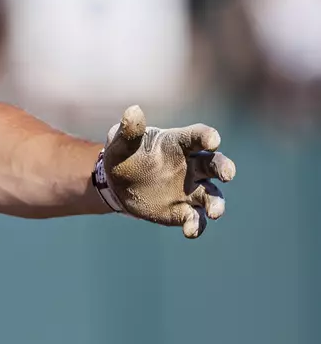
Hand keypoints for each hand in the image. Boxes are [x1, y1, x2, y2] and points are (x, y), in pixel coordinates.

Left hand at [99, 105, 235, 238]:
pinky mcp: (182, 210)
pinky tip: (190, 232)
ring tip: (215, 212)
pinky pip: (195, 218)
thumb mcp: (120, 143)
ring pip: (213, 195)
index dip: (207, 137)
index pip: (198, 136)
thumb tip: (133, 111)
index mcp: (178, 144)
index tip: (212, 139)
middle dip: (225, 168)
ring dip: (217, 204)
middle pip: (215, 164)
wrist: (115, 184)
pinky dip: (196, 225)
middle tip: (228, 174)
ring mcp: (190, 189)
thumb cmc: (123, 156)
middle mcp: (191, 166)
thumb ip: (129, 131)